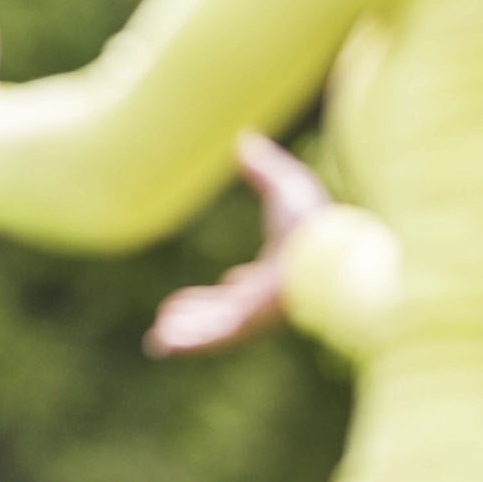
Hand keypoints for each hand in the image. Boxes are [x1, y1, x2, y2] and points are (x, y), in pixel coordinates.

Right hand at [144, 131, 328, 357]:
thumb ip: (263, 167)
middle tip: (170, 319)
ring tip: (156, 339)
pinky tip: (161, 342)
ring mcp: (254, 318)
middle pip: (225, 313)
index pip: (251, 288)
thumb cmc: (314, 223)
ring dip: (184, 333)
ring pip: (211, 331)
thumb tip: (245, 139)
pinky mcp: (244, 327)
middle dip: (199, 316)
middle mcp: (264, 301)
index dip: (234, 289)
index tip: (225, 284)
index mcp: (276, 275)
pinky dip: (184, 342)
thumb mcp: (284, 186)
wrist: (326, 251)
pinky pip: (208, 339)